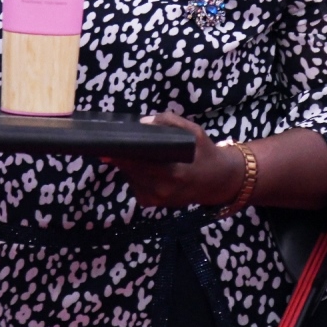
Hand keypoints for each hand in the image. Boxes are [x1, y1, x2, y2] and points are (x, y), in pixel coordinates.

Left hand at [103, 113, 244, 208]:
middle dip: (120, 157)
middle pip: (130, 171)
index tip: (109, 142)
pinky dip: (134, 175)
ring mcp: (157, 200)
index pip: (139, 163)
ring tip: (130, 152)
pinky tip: (142, 166)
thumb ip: (171, 123)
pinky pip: (134, 186)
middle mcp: (163, 189)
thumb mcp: (195, 132)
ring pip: (130, 179)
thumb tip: (143, 122)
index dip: (122, 153)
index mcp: (175, 172)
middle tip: (113, 143)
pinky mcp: (152, 204)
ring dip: (127, 166)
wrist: (217, 182)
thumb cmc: (205, 154)